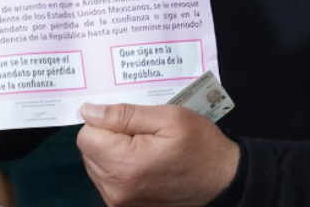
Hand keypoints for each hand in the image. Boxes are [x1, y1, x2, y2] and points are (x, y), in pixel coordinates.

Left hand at [77, 103, 239, 206]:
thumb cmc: (199, 145)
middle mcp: (115, 189)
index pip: (86, 135)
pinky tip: (143, 162)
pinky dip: (119, 167)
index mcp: (124, 166)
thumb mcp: (167, 118)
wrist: (222, 180)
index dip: (106, 122)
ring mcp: (119, 202)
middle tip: (141, 134)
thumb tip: (88, 111)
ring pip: (95, 164)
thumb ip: (123, 114)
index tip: (131, 122)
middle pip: (89, 150)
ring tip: (144, 148)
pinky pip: (106, 179)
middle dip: (108, 137)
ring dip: (113, 152)